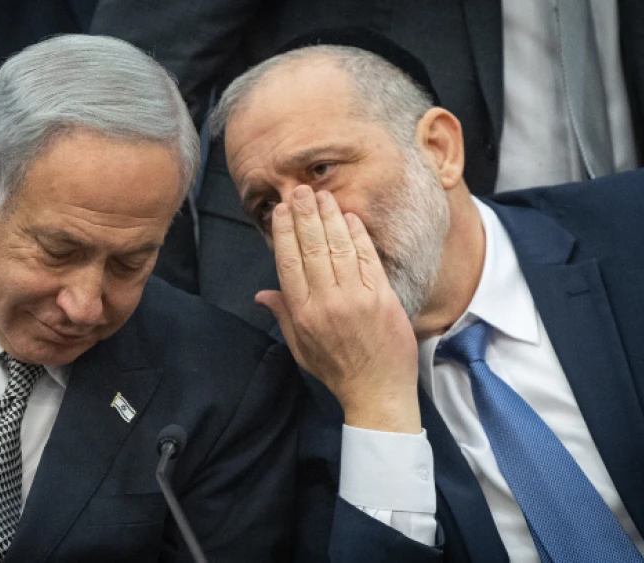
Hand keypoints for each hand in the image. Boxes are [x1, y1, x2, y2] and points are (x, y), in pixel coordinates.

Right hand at [256, 186, 420, 432]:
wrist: (377, 391)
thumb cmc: (337, 371)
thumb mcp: (301, 348)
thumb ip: (283, 315)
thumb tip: (262, 294)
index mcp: (304, 313)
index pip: (289, 263)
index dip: (284, 233)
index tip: (281, 211)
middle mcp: (327, 302)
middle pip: (312, 249)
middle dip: (304, 216)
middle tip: (299, 191)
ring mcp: (356, 297)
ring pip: (339, 248)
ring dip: (329, 218)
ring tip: (321, 196)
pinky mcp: (382, 296)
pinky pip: (367, 258)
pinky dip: (358, 236)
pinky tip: (349, 218)